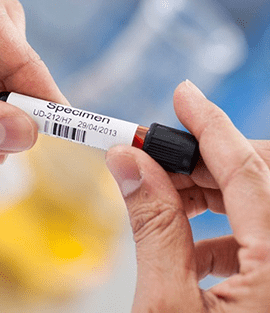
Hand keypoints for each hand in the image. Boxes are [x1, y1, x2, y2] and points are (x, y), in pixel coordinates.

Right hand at [106, 80, 269, 311]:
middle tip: (153, 159)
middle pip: (257, 177)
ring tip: (163, 199)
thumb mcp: (165, 307)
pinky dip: (221, 229)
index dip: (211, 125)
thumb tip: (128, 162)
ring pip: (257, 201)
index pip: (247, 171)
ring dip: (208, 192)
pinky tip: (189, 246)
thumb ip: (153, 228)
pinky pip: (259, 234)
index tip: (183, 95)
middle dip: (202, 161)